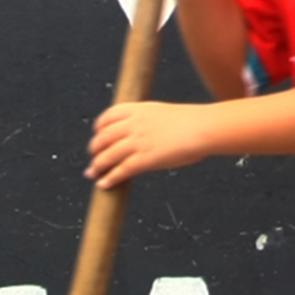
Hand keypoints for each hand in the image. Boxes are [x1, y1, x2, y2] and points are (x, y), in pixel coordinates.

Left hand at [87, 101, 220, 188]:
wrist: (202, 128)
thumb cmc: (190, 122)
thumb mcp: (163, 113)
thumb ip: (149, 121)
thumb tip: (145, 133)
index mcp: (138, 109)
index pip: (108, 116)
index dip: (99, 127)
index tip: (96, 133)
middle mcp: (133, 125)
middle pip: (103, 137)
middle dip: (94, 149)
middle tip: (92, 157)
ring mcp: (137, 142)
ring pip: (107, 155)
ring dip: (97, 166)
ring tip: (92, 173)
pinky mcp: (144, 160)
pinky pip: (121, 170)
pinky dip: (109, 178)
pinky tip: (104, 184)